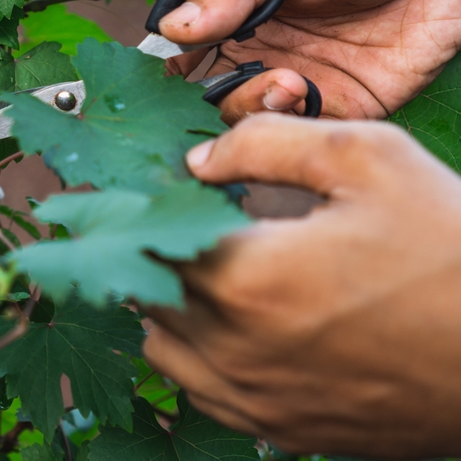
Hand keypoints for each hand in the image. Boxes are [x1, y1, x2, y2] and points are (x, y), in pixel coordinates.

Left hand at [143, 114, 460, 457]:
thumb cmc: (450, 252)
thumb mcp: (368, 160)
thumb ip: (266, 144)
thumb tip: (198, 160)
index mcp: (244, 278)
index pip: (147, 237)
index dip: (144, 203)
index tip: (150, 184)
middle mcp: (233, 349)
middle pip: (147, 289)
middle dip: (159, 248)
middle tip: (195, 218)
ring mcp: (255, 399)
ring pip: (162, 345)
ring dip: (171, 303)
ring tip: (220, 269)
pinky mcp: (280, 430)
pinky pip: (200, 389)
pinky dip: (200, 352)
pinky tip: (242, 321)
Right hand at [161, 0, 460, 123]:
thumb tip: (172, 28)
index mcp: (239, 11)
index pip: (183, 49)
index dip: (164, 67)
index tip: (160, 75)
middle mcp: (260, 51)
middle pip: (205, 94)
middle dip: (202, 100)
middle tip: (219, 85)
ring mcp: (298, 82)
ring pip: (246, 118)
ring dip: (250, 106)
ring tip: (285, 80)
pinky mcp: (340, 108)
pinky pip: (299, 132)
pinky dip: (289, 124)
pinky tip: (304, 93)